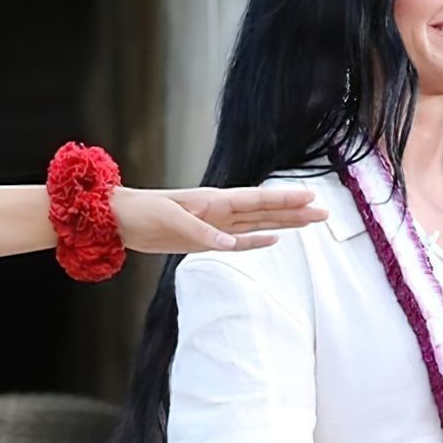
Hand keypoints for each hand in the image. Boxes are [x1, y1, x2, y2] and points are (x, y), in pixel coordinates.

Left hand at [112, 186, 326, 252]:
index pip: (258, 199)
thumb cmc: (142, 212)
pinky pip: (239, 242)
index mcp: (215, 201)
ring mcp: (216, 226)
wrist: (119, 220)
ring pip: (259, 224)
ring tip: (310, 222)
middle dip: (295, 211)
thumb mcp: (170, 220)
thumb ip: (203, 234)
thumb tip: (232, 246)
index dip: (285, 198)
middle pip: (266, 211)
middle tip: (324, 212)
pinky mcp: (206, 241)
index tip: (311, 196)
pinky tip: (276, 240)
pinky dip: (258, 242)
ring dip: (284, 223)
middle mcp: (221, 212)